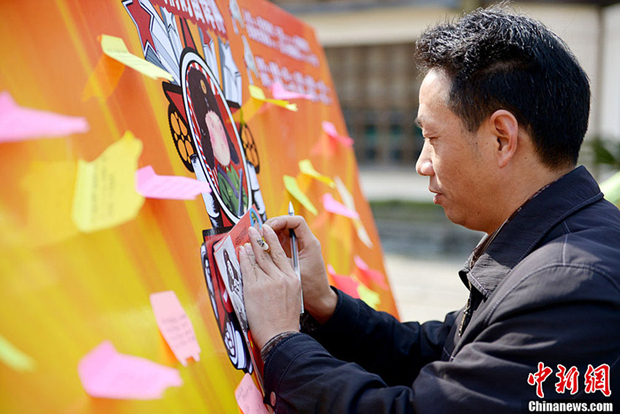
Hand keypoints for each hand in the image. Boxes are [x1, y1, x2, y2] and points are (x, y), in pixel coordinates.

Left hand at [239, 225, 301, 348]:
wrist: (281, 336)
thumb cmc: (285, 320)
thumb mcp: (293, 296)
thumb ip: (285, 281)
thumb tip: (275, 270)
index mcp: (293, 278)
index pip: (281, 254)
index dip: (273, 241)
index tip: (268, 231)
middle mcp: (281, 277)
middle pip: (268, 253)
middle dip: (260, 238)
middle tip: (254, 228)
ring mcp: (268, 282)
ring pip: (257, 259)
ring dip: (251, 246)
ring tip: (247, 237)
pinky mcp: (254, 288)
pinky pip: (247, 269)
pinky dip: (244, 259)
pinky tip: (242, 253)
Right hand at [264, 216, 336, 323]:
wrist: (318, 300)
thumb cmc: (310, 287)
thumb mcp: (293, 272)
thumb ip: (278, 259)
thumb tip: (261, 249)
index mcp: (310, 243)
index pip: (297, 222)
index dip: (282, 220)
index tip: (268, 227)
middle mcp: (304, 242)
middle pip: (287, 224)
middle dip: (271, 226)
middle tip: (258, 233)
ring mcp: (298, 247)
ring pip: (282, 233)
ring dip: (269, 234)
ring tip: (256, 240)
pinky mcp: (292, 254)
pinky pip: (280, 243)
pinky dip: (270, 243)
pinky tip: (260, 248)